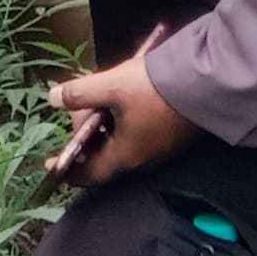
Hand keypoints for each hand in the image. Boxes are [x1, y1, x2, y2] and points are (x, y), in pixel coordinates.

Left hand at [46, 43, 195, 187]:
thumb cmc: (153, 89)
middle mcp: (142, 158)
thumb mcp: (109, 86)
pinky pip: (138, 133)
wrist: (204, 82)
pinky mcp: (172, 134)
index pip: (89, 173)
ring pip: (121, 140)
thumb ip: (79, 93)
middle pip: (104, 153)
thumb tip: (53, 98)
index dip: (68, 169)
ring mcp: (160, 147)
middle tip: (80, 106)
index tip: (52, 163)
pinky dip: (123, 120)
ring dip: (105, 123)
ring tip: (99, 95)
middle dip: (87, 132)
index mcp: (124, 155)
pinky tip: (123, 96)